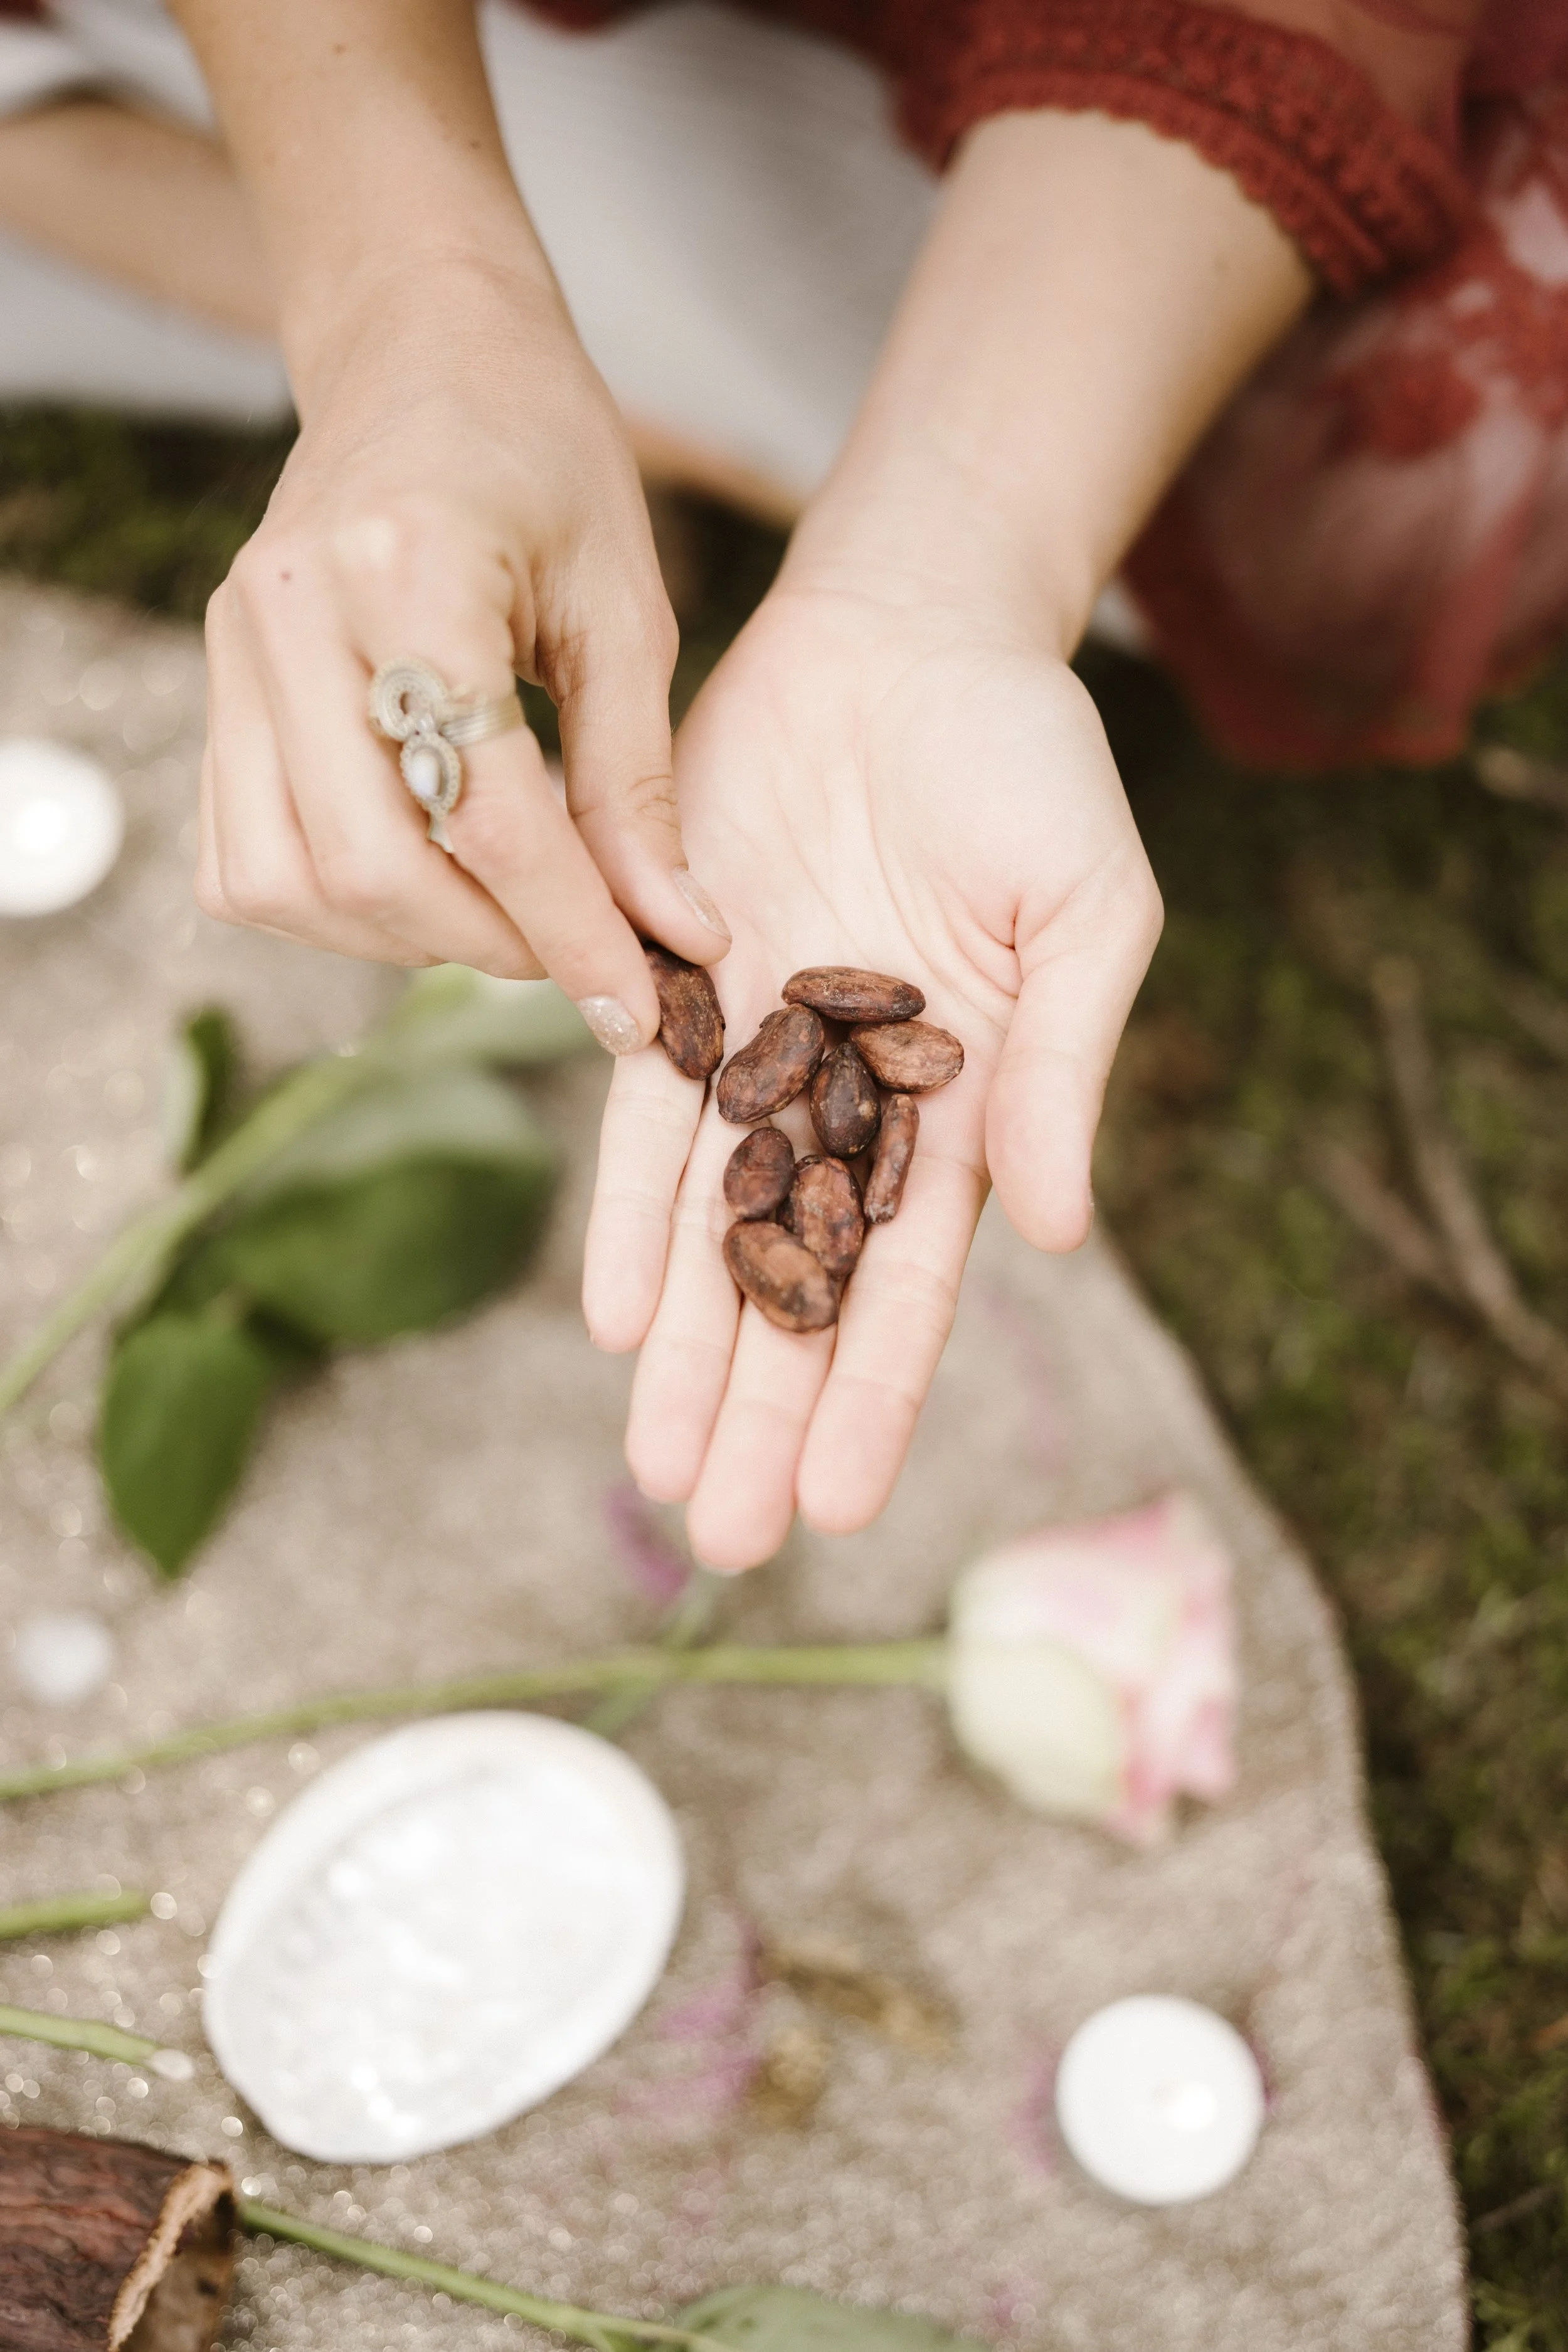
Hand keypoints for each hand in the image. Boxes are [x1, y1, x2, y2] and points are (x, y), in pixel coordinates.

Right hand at [195, 256, 729, 1044]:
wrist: (426, 354)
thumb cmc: (546, 460)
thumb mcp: (627, 609)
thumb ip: (638, 784)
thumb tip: (678, 937)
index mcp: (409, 570)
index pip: (485, 812)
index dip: (568, 930)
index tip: (638, 1004)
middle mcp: (290, 614)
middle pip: (369, 867)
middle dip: (490, 946)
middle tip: (578, 953)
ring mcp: (232, 652)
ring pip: (290, 884)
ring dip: (406, 940)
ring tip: (504, 913)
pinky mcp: (215, 688)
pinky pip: (243, 860)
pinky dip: (335, 911)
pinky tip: (424, 881)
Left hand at [582, 573, 1161, 1568]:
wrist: (906, 638)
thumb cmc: (1027, 767)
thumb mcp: (1087, 912)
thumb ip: (1064, 1068)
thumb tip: (1051, 1233)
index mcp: (966, 1108)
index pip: (916, 1283)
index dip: (877, 1395)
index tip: (844, 1506)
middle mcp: (855, 1106)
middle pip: (803, 1290)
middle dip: (766, 1414)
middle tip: (727, 1541)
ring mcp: (762, 1056)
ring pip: (716, 1235)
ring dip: (689, 1356)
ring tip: (659, 1475)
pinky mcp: (679, 990)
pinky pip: (645, 1124)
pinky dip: (633, 1217)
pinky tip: (618, 1320)